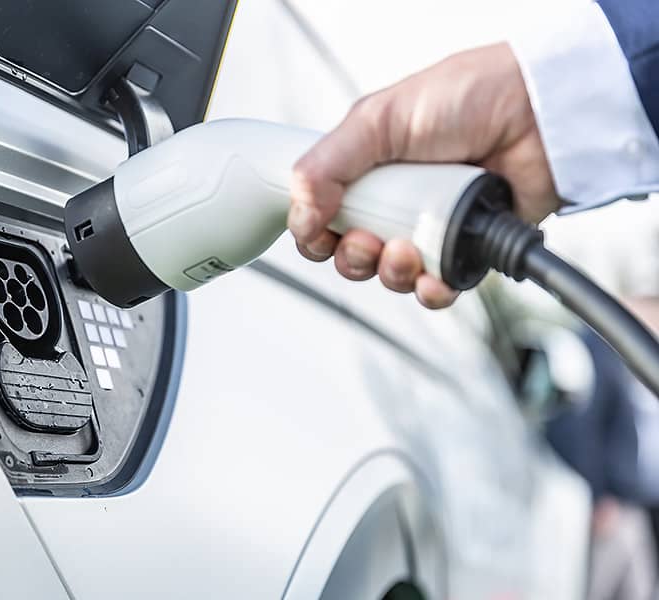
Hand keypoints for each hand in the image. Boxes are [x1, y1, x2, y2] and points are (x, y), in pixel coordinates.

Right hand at [288, 42, 560, 308]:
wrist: (540, 112)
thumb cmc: (468, 97)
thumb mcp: (378, 119)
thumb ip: (327, 165)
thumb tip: (300, 215)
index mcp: (365, 171)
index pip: (320, 218)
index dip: (314, 234)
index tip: (320, 231)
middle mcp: (394, 202)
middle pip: (350, 256)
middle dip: (353, 258)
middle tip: (369, 239)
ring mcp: (430, 228)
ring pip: (390, 277)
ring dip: (391, 273)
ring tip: (409, 249)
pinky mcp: (466, 249)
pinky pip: (437, 289)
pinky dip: (430, 291)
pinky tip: (433, 276)